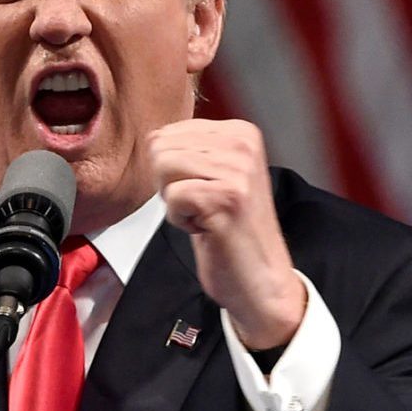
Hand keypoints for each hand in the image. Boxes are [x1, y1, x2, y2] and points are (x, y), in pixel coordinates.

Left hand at [148, 119, 304, 348]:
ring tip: (205, 215)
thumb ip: (190, 150)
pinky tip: (206, 228)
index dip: (171, 171)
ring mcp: (237, 170)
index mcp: (240, 132)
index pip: (166, 133)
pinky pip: (172, 197)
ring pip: (163, 168)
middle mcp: (242, 144)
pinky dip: (179, 220)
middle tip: (202, 206)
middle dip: (169, 184)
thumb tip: (151, 136)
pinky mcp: (227, 198)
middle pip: (160, 149)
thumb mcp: (216, 175)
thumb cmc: (231, 230)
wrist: (260, 278)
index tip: (202, 191)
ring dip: (174, 201)